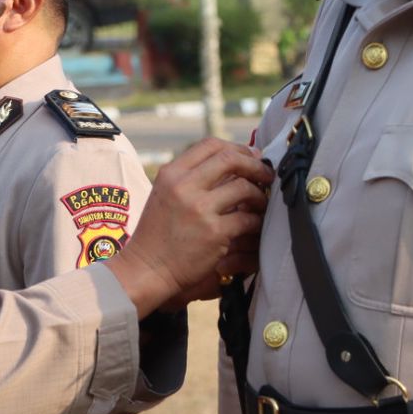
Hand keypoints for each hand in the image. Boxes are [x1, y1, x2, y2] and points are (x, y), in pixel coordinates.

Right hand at [105, 138, 270, 316]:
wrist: (147, 268)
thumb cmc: (159, 233)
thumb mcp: (165, 194)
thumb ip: (191, 177)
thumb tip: (233, 162)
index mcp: (171, 173)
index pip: (211, 144)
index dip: (237, 148)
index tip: (250, 158)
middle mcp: (184, 186)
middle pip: (231, 159)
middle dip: (255, 165)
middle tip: (266, 175)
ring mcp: (199, 209)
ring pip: (244, 188)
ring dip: (259, 195)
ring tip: (260, 203)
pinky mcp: (214, 233)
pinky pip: (248, 218)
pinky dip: (257, 220)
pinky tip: (255, 225)